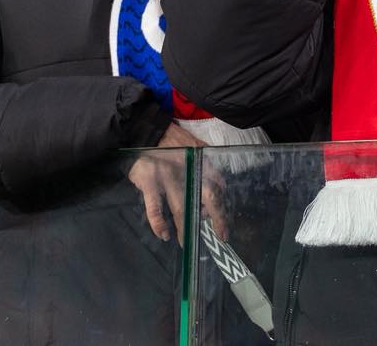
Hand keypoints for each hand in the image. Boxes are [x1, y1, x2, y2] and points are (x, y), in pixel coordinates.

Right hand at [126, 123, 226, 243]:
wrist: (150, 131)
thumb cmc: (176, 143)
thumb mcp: (198, 148)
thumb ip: (210, 165)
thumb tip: (222, 184)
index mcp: (201, 166)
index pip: (218, 189)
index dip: (223, 208)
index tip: (226, 225)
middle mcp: (189, 174)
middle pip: (207, 199)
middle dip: (216, 219)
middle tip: (221, 236)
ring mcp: (169, 180)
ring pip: (181, 208)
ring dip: (185, 228)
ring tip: (186, 243)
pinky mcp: (150, 183)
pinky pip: (154, 208)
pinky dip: (158, 223)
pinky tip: (164, 235)